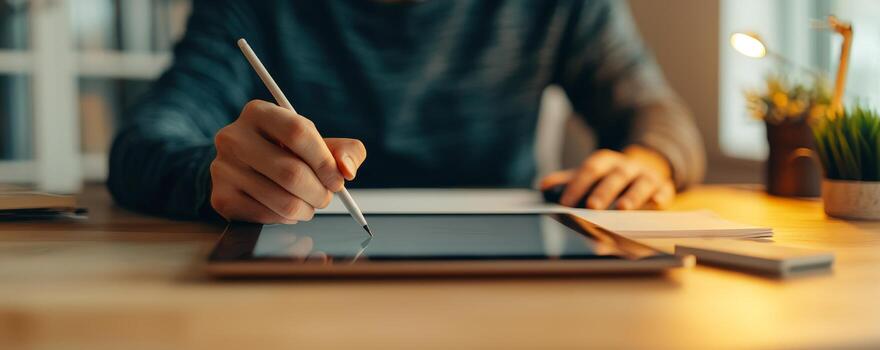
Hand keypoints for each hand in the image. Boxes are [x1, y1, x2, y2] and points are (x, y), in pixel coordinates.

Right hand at [210, 100, 366, 222]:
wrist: (244, 169)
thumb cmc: (289, 153)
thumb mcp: (318, 143)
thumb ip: (345, 150)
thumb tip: (347, 170)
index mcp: (259, 112)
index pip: (298, 132)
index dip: (325, 161)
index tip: (338, 179)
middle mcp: (233, 137)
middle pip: (291, 172)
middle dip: (319, 192)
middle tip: (326, 197)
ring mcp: (223, 168)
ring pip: (282, 200)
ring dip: (307, 209)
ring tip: (309, 204)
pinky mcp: (221, 197)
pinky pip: (267, 216)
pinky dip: (287, 218)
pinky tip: (287, 209)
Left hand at [540, 146, 674, 209]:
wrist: (642, 170)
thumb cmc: (608, 179)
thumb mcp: (588, 177)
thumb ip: (567, 181)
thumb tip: (542, 186)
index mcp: (605, 162)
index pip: (589, 170)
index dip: (577, 184)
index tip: (565, 203)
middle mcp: (626, 166)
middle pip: (614, 176)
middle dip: (603, 191)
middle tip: (592, 207)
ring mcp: (646, 176)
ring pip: (640, 183)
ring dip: (632, 195)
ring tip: (622, 209)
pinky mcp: (663, 188)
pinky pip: (664, 191)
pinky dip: (660, 196)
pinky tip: (657, 204)